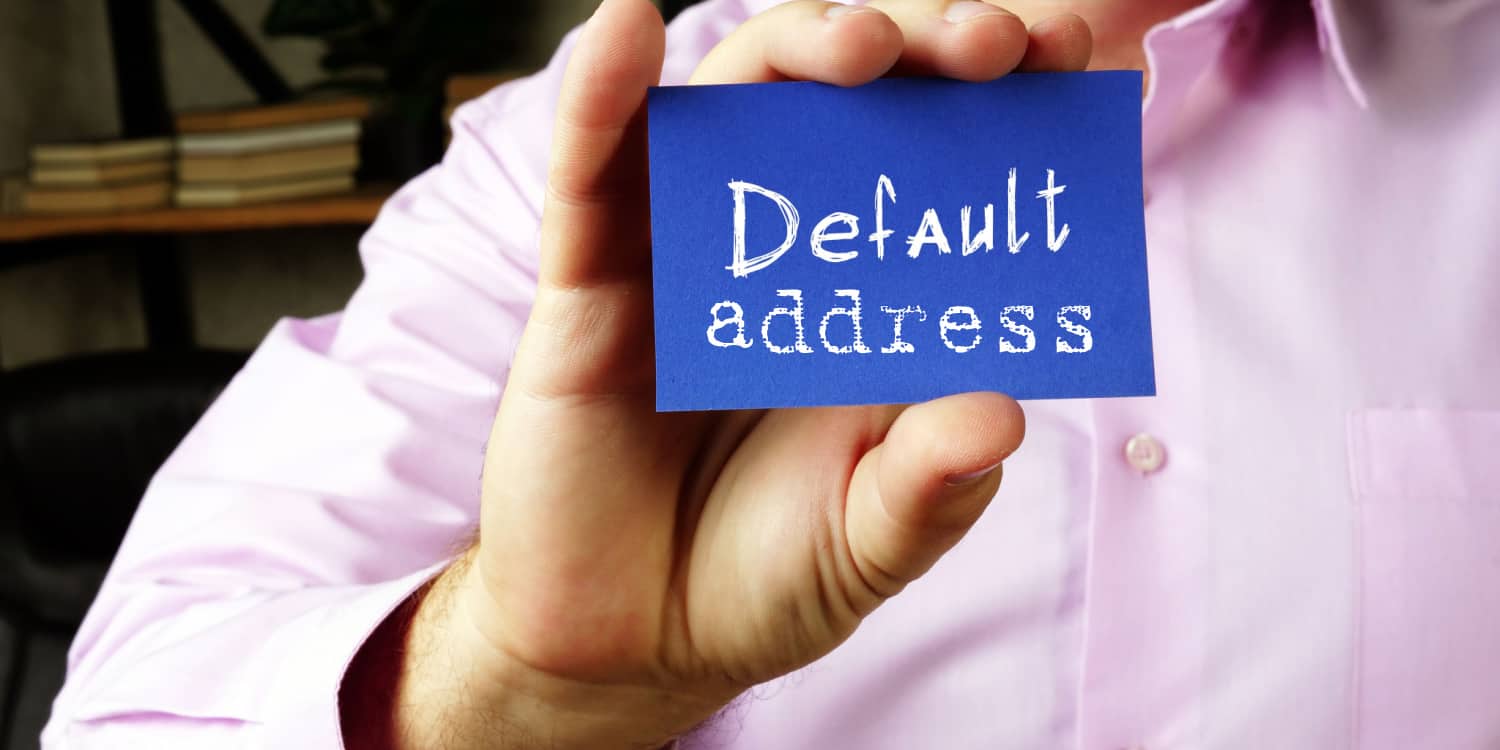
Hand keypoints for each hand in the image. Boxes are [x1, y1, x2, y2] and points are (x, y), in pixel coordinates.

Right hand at [343, 2, 1089, 747]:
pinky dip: (600, 95)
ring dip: (793, 49)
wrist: (631, 644)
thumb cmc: (765, 577)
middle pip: (847, 106)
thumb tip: (999, 415)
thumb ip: (930, 487)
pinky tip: (627, 32)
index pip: (946, 167)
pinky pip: (590, 172)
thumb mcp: (870, 543)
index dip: (1007, 105)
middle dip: (922, 52)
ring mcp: (685, 253)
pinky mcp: (587, 283)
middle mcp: (784, 252)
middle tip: (991, 44)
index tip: (1080, 63)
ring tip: (860, 44)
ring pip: (731, 108)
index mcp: (872, 298)